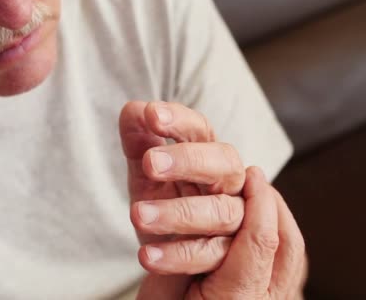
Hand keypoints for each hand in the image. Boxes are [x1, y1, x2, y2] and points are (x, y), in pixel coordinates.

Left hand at [119, 101, 305, 298]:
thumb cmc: (166, 198)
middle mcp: (228, 183)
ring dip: (178, 213)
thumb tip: (132, 109)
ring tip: (137, 213)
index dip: (179, 120)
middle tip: (149, 163)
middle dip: (188, 160)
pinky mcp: (226, 255)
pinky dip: (178, 256)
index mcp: (208, 154)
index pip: (201, 129)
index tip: (151, 114)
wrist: (176, 245)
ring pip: (219, 213)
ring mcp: (232, 220)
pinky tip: (146, 255)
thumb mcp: (147, 170)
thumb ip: (139, 140)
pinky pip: (209, 254)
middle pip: (224, 164)